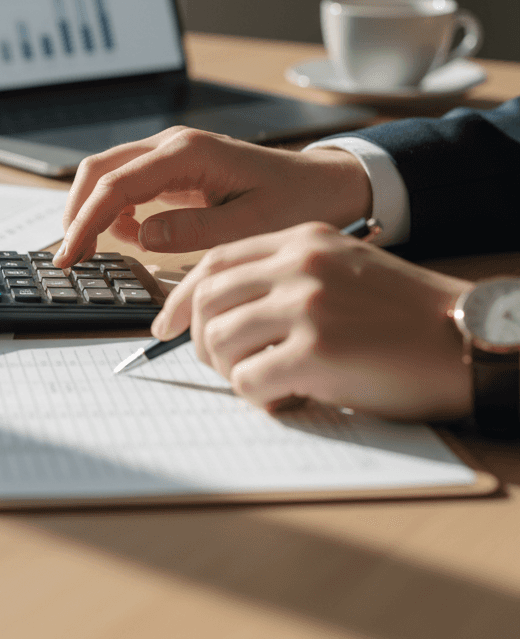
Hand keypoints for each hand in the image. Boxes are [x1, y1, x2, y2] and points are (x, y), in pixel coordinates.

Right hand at [53, 127, 371, 266]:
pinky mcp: (175, 169)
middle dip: (77, 211)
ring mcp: (172, 155)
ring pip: (109, 174)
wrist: (326, 185)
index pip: (117, 185)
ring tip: (88, 250)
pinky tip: (126, 237)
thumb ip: (194, 230)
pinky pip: (130, 185)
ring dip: (92, 210)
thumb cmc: (296, 201)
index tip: (71, 255)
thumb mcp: (250, 225)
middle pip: (101, 170)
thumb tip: (143, 234)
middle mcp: (173, 145)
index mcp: (189, 153)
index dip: (86, 221)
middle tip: (69, 256)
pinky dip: (116, 211)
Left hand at [152, 222, 471, 420]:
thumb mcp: (341, 270)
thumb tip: (216, 316)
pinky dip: (256, 396)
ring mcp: (306, 305)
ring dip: (229, 372)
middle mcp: (298, 264)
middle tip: (220, 366)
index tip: (166, 327)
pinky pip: (248, 380)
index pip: (214, 262)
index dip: (181, 298)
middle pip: (206, 301)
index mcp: (301, 240)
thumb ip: (282, 279)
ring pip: (218, 341)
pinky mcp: (316, 351)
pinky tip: (285, 398)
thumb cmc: (406, 315)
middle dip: (200, 342)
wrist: (472, 338)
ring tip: (260, 382)